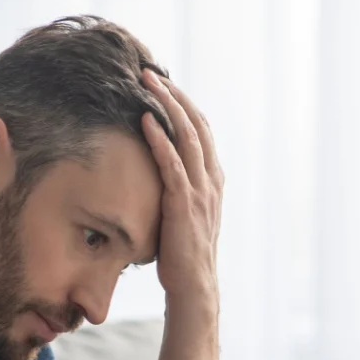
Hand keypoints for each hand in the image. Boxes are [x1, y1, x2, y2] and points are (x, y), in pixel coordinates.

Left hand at [141, 69, 224, 304]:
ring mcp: (200, 192)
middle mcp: (212, 181)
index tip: (165, 84)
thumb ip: (180, 192)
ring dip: (167, 106)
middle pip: (197, 125)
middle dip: (175, 95)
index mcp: (214, 181)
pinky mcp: (184, 205)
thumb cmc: (183, 255)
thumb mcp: (186, 215)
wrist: (194, 286)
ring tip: (147, 83)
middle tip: (152, 72)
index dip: (185, 104)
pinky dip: (158, 139)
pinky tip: (144, 120)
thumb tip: (159, 176)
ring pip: (187, 137)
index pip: (202, 131)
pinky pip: (171, 164)